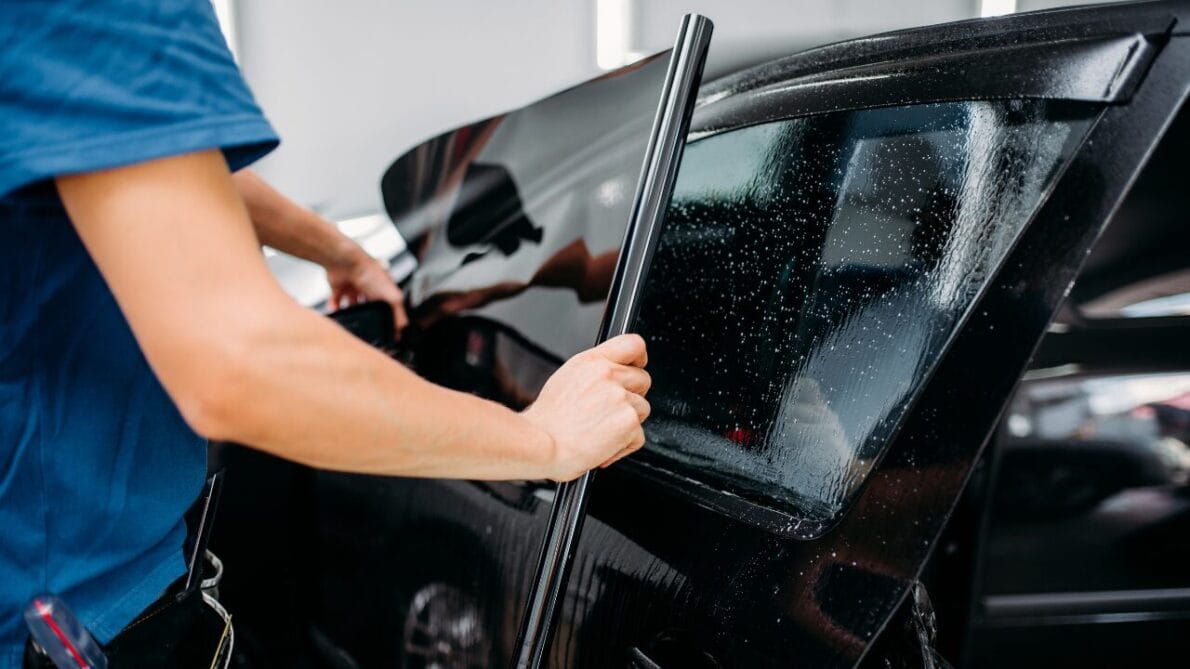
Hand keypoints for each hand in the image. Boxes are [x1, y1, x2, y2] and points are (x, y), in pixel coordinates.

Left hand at [326, 249, 408, 336]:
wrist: (347, 262)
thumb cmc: (371, 273)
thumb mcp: (392, 297)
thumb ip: (398, 314)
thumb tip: (402, 329)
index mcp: (384, 288)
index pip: (388, 305)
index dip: (387, 316)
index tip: (385, 330)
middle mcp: (369, 287)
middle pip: (370, 305)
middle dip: (368, 315)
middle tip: (366, 327)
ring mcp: (354, 287)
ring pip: (352, 304)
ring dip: (352, 313)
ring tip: (351, 322)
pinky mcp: (339, 287)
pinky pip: (336, 300)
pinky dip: (335, 307)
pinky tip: (337, 314)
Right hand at [522, 334, 650, 480]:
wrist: (541, 445)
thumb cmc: (545, 422)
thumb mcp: (564, 381)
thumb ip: (593, 374)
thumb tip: (611, 381)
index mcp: (591, 362)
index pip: (632, 344)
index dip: (639, 358)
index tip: (637, 366)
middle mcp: (608, 375)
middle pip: (642, 379)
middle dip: (632, 397)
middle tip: (611, 412)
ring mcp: (621, 397)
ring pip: (642, 409)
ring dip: (627, 424)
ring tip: (600, 433)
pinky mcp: (629, 422)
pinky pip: (638, 436)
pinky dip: (624, 446)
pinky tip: (602, 447)